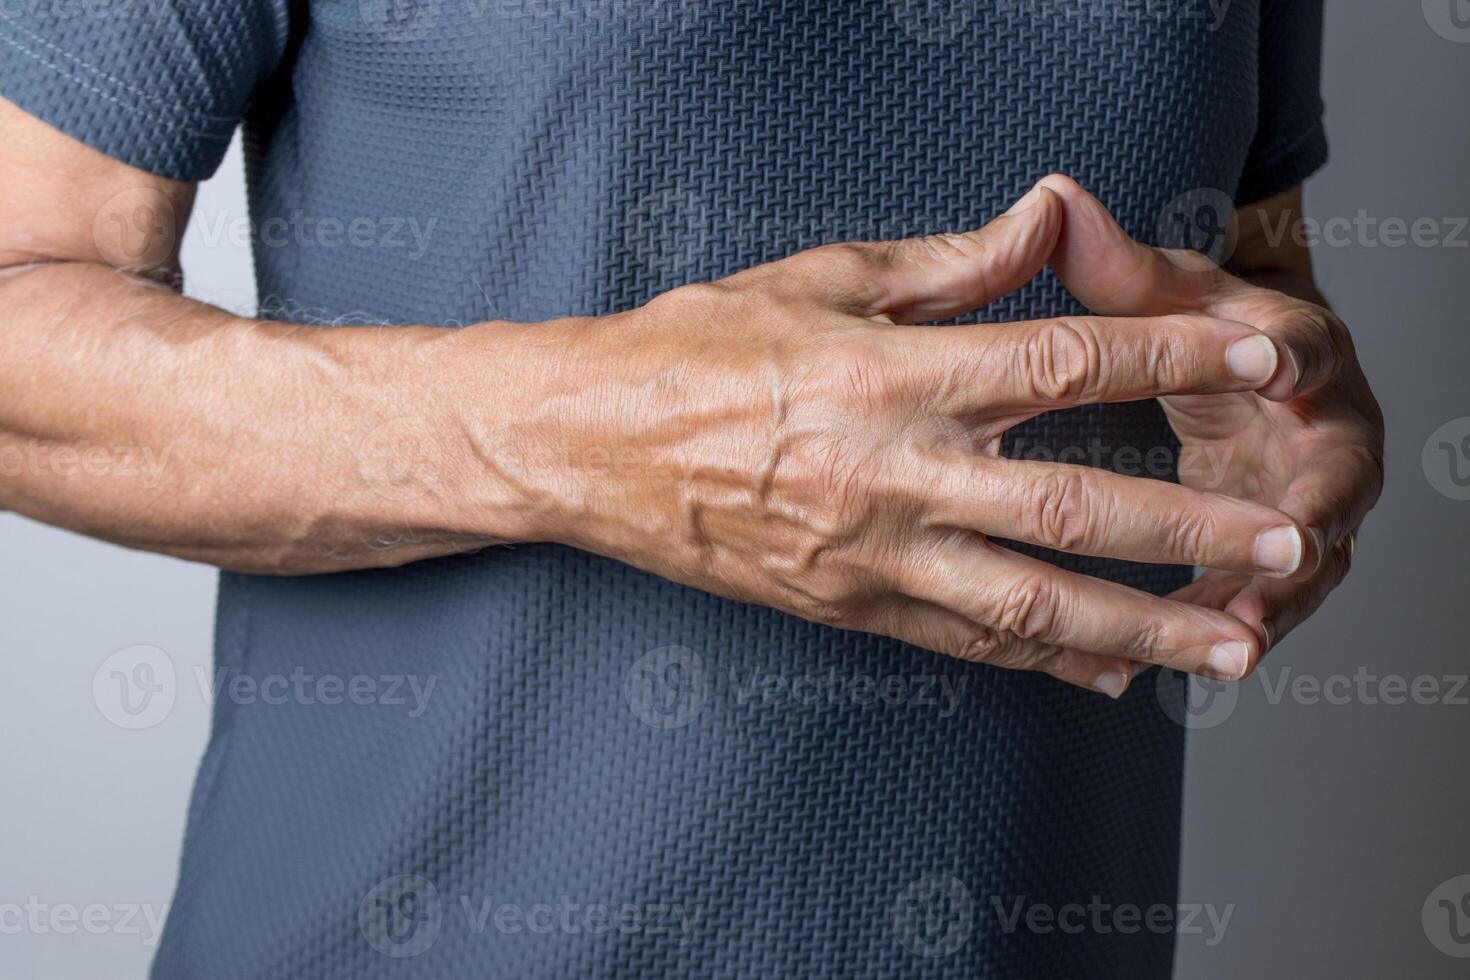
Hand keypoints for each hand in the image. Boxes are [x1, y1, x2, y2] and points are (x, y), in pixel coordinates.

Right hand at [486, 186, 1308, 694]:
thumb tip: (1045, 220)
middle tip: (1286, 546)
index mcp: (889, 370)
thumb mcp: (820, 277)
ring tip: (1228, 646)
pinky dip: (1045, 665)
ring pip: (1028, 603)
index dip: (1169, 356)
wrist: (584, 443)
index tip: (1254, 356)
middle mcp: (891, 471)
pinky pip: (962, 643)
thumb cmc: (693, 348)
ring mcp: (870, 553)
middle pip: (1073, 506)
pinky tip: (1114, 678)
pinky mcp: (845, 607)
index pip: (1061, 361)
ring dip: (1140, 629)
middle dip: (1192, 529)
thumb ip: (948, 262)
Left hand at [1041, 175, 1384, 673]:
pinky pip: (1263, 596)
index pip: (1309, 348)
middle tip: (1289, 555)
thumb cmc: (1197, 322)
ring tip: (1239, 642)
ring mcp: (1309, 497)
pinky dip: (1231, 626)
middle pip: (1334, 478)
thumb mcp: (1165, 291)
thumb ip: (1117, 264)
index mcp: (1302, 351)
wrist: (1241, 366)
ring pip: (1308, 557)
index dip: (1296, 357)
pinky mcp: (1278, 549)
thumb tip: (1055, 198)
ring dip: (1275, 598)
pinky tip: (1187, 663)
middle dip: (1308, 518)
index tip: (1279, 371)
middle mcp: (1324, 429)